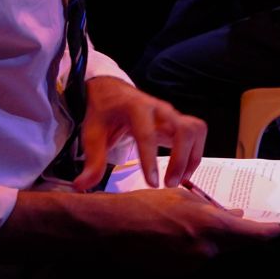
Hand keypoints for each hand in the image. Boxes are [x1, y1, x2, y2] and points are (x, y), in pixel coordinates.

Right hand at [0, 185, 279, 272]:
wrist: (105, 231)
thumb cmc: (143, 205)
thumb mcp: (181, 196)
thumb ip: (212, 208)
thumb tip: (234, 213)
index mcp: (211, 227)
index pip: (255, 236)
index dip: (269, 232)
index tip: (277, 229)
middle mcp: (205, 251)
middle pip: (237, 246)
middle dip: (239, 234)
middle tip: (235, 219)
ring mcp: (190, 268)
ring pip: (215, 253)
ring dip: (213, 241)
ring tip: (191, 223)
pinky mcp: (175, 277)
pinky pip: (195, 262)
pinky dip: (194, 250)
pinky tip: (177, 237)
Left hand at [77, 77, 205, 191]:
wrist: (113, 92)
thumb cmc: (103, 113)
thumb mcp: (92, 134)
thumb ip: (92, 161)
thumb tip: (81, 186)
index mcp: (136, 107)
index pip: (147, 134)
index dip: (151, 159)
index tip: (152, 184)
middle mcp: (160, 108)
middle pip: (182, 130)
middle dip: (180, 159)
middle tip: (168, 184)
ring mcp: (172, 113)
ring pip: (195, 131)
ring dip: (192, 157)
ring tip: (179, 179)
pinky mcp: (179, 121)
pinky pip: (197, 134)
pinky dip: (195, 153)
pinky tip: (183, 171)